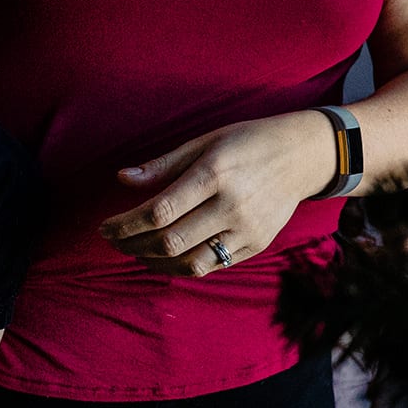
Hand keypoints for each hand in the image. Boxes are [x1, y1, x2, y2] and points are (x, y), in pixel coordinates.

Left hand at [98, 112, 330, 275]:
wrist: (302, 155)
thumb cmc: (247, 142)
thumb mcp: (205, 141)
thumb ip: (164, 164)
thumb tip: (122, 179)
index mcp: (215, 173)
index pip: (159, 211)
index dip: (125, 224)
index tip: (104, 226)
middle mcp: (232, 205)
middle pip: (170, 241)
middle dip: (132, 245)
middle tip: (115, 241)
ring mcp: (248, 229)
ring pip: (190, 263)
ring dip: (155, 262)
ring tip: (137, 252)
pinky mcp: (258, 244)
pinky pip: (213, 265)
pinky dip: (183, 266)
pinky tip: (168, 257)